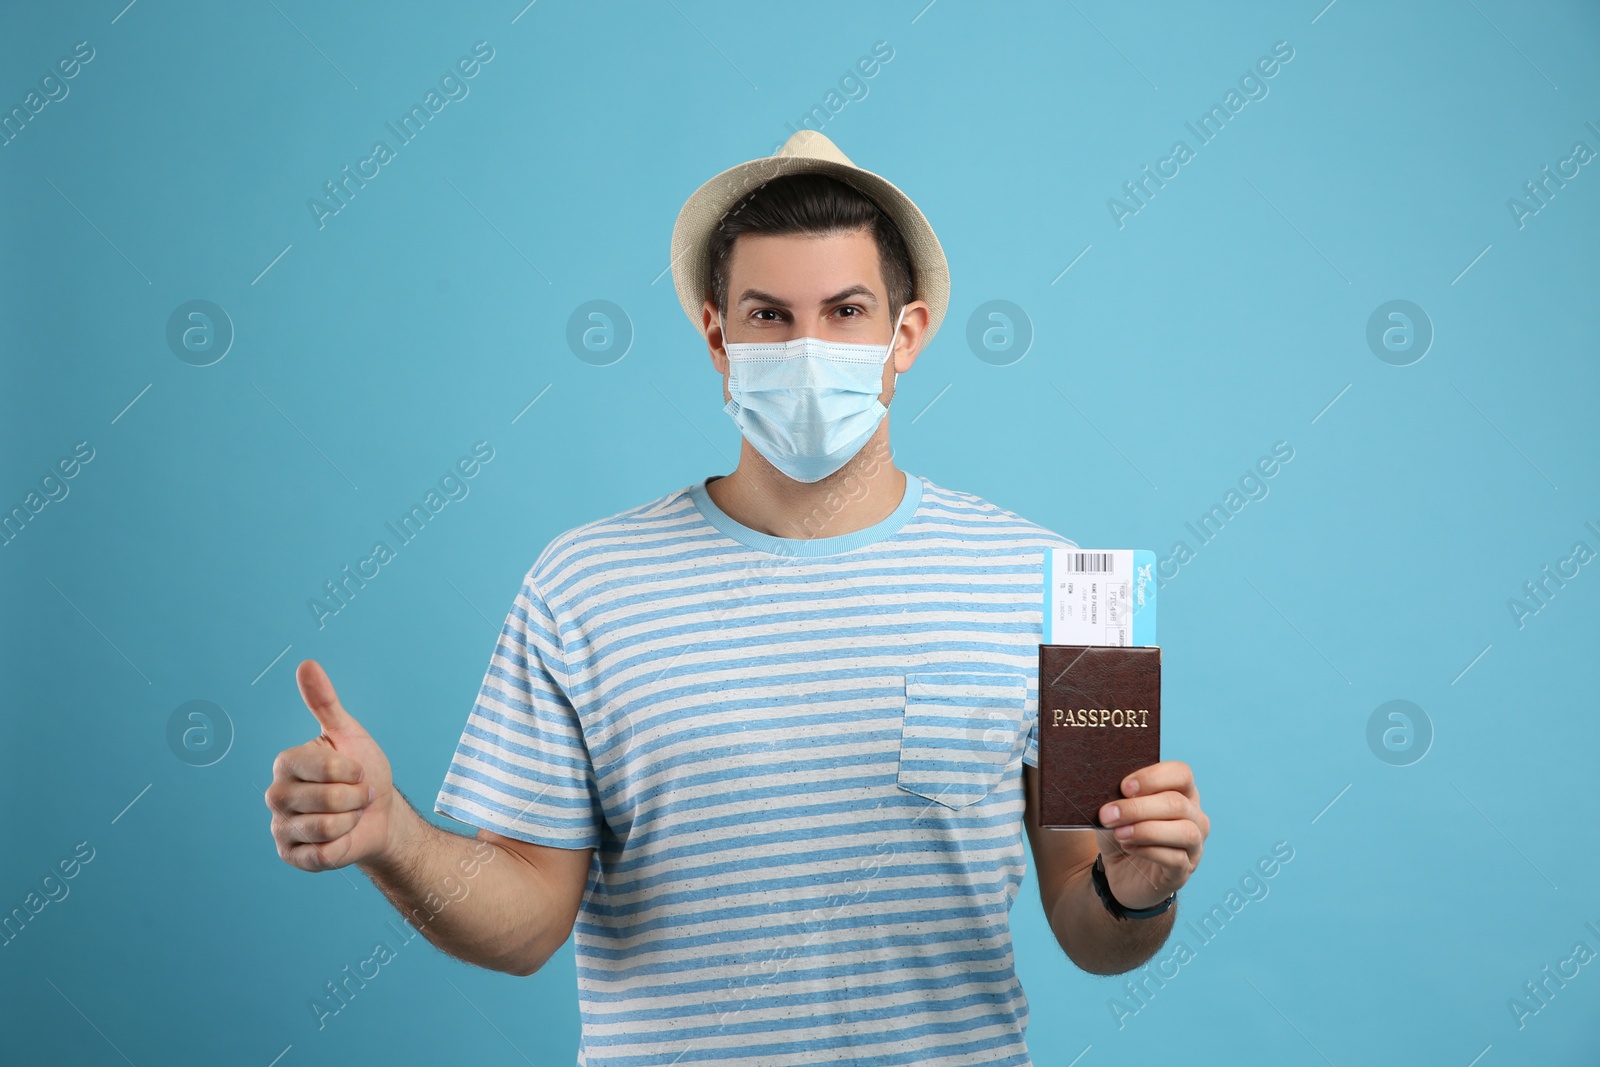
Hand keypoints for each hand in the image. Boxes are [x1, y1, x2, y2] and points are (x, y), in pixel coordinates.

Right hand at [265, 660, 397, 871]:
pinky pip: (324, 853)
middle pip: (327, 799)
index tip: (358, 770)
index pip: (323, 765)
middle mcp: (276, 794)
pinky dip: (344, 844)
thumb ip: (325, 702)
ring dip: (352, 820)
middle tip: (356, 795)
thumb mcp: (349, 734)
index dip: (352, 770)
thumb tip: (307, 664)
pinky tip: (340, 837)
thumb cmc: (363, 772)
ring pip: (327, 827)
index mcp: (286, 762)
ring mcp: (280, 827)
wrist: (378, 815)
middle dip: (356, 797)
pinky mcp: (290, 856)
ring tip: (349, 814)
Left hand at [1095, 759, 1207, 910]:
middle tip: (1108, 815)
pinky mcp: (1184, 871)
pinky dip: (1148, 851)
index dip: (1153, 778)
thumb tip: (1112, 790)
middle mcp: (1194, 817)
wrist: (1117, 871)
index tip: (1124, 787)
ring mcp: (1194, 846)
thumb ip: (1120, 797)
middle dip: (1138, 808)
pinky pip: (1176, 859)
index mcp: (1182, 793)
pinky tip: (1128, 847)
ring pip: (1184, 831)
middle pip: (1177, 803)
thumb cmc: (1121, 832)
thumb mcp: (1116, 810)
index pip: (1181, 774)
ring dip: (1146, 830)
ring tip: (1119, 833)